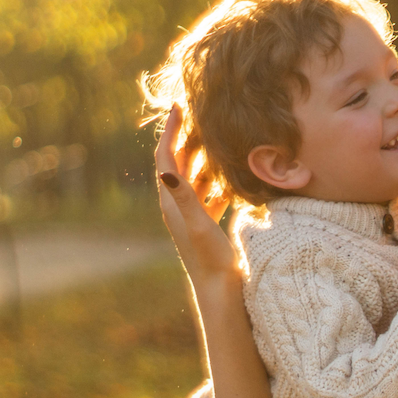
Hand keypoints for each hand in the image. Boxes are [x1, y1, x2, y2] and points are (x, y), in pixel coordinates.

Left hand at [156, 104, 239, 283]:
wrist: (218, 291)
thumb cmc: (209, 259)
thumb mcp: (198, 224)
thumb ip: (184, 196)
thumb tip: (165, 168)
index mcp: (171, 201)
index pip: (166, 157)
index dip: (171, 131)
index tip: (179, 106)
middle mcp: (178, 205)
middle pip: (179, 163)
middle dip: (188, 138)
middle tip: (200, 115)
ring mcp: (192, 215)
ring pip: (196, 178)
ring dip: (205, 157)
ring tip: (219, 138)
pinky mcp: (205, 224)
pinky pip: (210, 195)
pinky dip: (218, 181)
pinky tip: (232, 176)